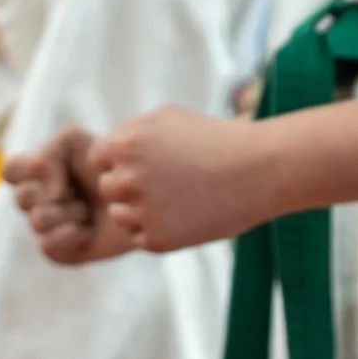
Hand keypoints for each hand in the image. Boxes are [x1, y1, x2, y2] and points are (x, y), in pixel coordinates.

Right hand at [8, 128, 130, 264]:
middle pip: (22, 197)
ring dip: (66, 212)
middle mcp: (40, 202)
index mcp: (38, 174)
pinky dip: (66, 236)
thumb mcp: (76, 141)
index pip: (10, 170)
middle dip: (54, 192)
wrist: (143, 198)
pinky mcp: (62, 252)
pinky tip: (83, 231)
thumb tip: (50, 194)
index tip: (56, 167)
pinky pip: (46, 246)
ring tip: (87, 210)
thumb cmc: (110, 166)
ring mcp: (50, 228)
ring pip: (37, 220)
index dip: (28, 170)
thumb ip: (48, 154)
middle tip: (79, 192)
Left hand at [94, 105, 282, 252]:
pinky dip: (158, 230)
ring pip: (120, 216)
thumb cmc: (216, 140)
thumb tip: (104, 153)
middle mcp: (127, 178)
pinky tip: (185, 215)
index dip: (123, 160)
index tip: (153, 162)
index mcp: (125, 144)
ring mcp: (142, 211)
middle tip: (168, 182)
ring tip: (178, 199)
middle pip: (108, 188)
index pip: (98, 160)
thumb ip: (129, 133)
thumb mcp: (167, 118)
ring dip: (140, 210)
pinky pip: (140, 237)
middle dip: (130, 186)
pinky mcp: (158, 240)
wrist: (259, 171)